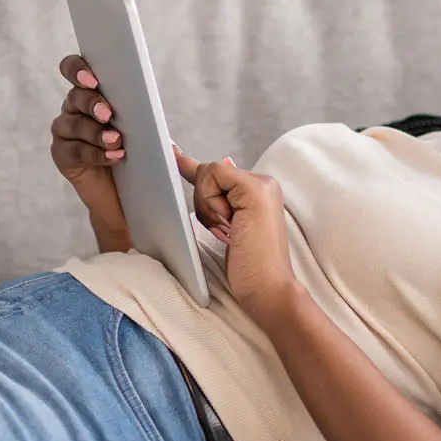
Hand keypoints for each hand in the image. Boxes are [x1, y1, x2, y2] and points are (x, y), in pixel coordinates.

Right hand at [51, 55, 127, 232]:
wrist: (127, 194)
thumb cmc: (136, 155)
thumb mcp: (144, 132)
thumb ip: (144, 117)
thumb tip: (152, 114)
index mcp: (91, 94)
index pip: (75, 70)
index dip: (78, 69)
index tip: (92, 78)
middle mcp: (74, 109)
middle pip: (75, 96)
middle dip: (92, 103)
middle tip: (108, 114)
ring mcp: (65, 133)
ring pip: (74, 124)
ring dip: (96, 132)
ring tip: (117, 141)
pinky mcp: (63, 156)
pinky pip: (74, 151)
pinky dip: (95, 154)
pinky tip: (113, 157)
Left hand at [174, 149, 297, 324]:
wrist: (269, 288)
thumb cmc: (250, 269)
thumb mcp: (228, 229)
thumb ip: (219, 201)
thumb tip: (207, 168)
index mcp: (259, 192)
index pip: (218, 174)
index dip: (191, 166)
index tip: (171, 152)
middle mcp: (264, 183)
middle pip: (210, 172)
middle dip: (204, 202)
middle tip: (225, 231)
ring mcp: (262, 184)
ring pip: (210, 173)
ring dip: (207, 207)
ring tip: (230, 232)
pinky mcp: (255, 189)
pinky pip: (214, 175)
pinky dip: (210, 201)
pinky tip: (229, 223)